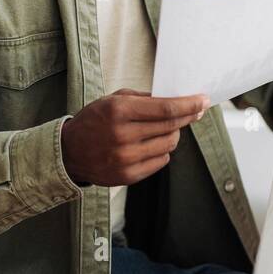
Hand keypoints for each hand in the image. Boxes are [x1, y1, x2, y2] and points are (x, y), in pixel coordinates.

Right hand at [60, 89, 209, 186]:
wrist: (69, 152)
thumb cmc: (94, 120)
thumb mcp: (114, 99)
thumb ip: (144, 98)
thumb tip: (176, 99)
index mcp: (119, 111)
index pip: (165, 109)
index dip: (189, 104)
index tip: (203, 100)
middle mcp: (122, 135)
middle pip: (171, 126)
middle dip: (188, 117)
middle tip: (195, 111)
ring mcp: (125, 158)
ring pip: (169, 144)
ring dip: (173, 134)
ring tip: (164, 129)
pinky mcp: (128, 175)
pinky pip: (161, 160)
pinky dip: (162, 150)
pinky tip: (151, 144)